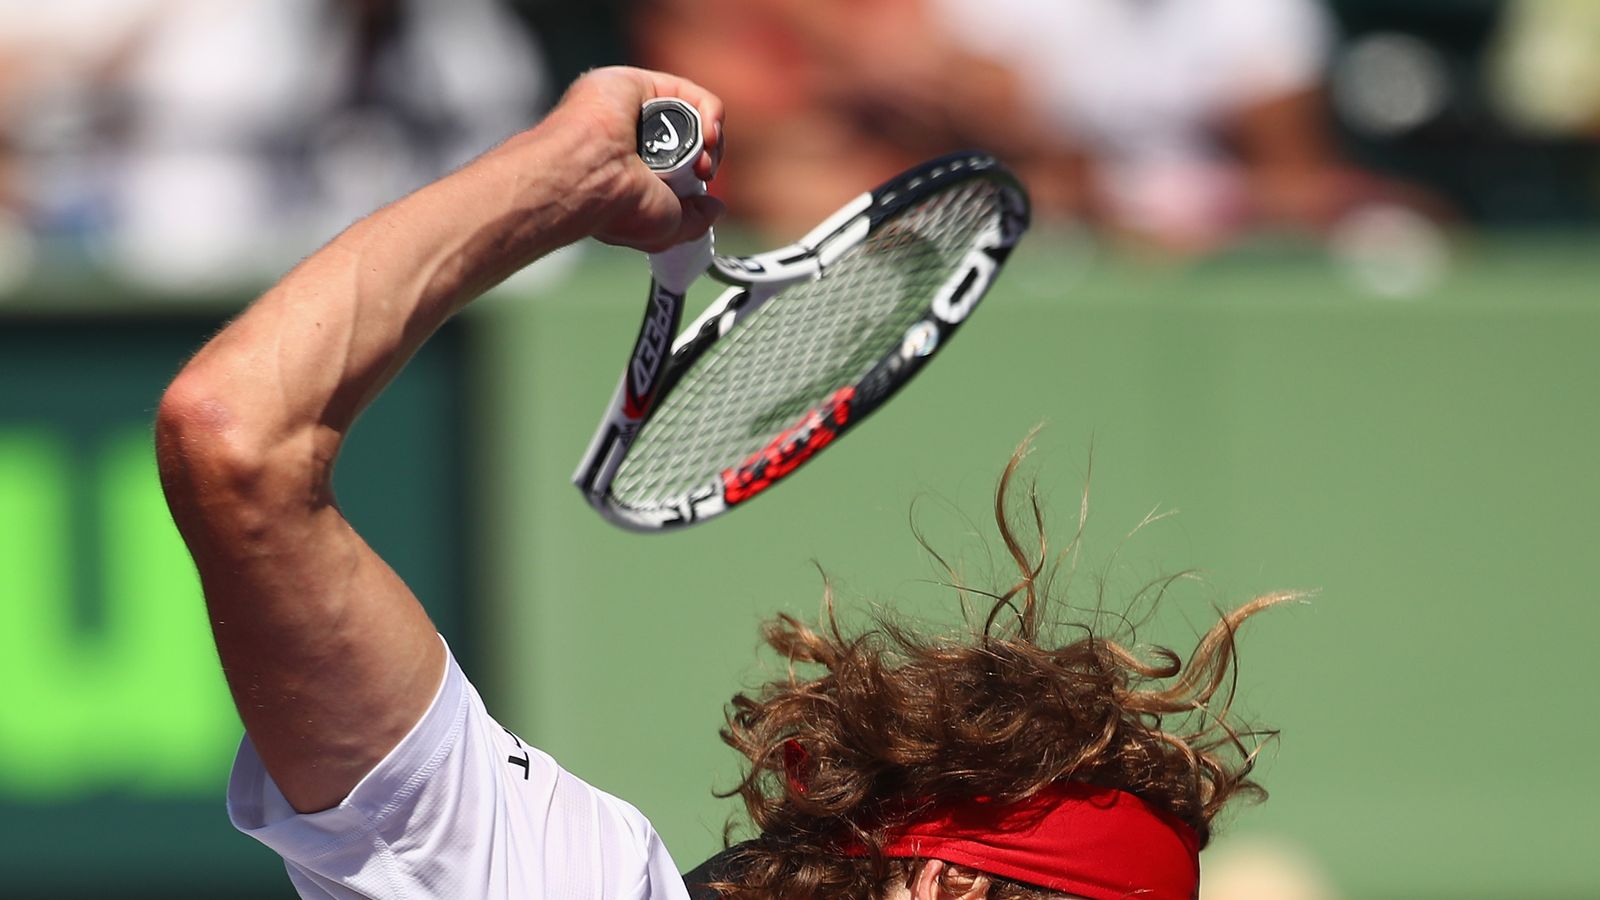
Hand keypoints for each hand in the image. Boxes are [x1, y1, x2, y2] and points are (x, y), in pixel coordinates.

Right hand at [543, 66, 726, 251]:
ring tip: (704, 159)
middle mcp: (629, 138)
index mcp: (629, 170)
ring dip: (711, 137)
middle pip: (687, 136)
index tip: (701, 191)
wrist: (593, 178)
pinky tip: (708, 134)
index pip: (676, 164)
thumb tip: (715, 208)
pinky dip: (710, 112)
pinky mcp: (635, 84)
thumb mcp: (667, 227)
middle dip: (707, 156)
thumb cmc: (618, 207)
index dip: (698, 175)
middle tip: (704, 174)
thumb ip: (695, 219)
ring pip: (689, 113)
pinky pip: (688, 92)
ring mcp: (631, 109)